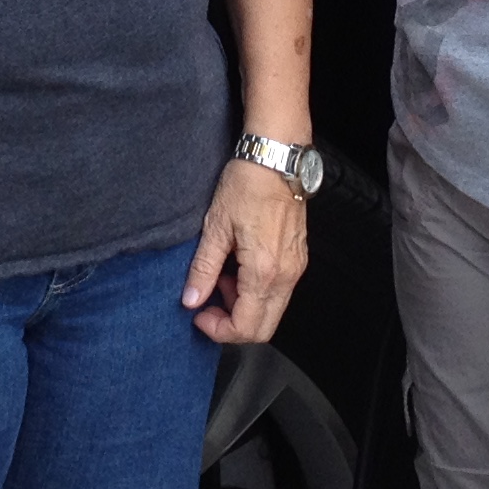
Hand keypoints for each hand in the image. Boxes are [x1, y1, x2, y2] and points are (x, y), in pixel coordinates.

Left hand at [182, 157, 308, 345]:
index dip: (218, 330)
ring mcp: (295, 268)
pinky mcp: (298, 258)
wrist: (277, 158)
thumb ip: (203, 268)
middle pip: (263, 328)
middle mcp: (286, 276)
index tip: (198, 314)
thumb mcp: (215, 226)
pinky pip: (279, 292)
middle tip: (209, 299)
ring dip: (243, 306)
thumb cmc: (248, 185)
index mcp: (264, 271)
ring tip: (222, 275)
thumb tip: (191, 300)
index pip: (246, 327)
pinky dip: (256, 291)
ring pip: (271, 311)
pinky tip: (238, 266)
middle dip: (232, 323)